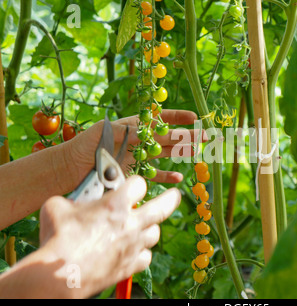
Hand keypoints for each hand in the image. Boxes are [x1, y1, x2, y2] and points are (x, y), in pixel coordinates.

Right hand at [39, 176, 180, 297]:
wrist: (60, 276)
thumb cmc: (58, 238)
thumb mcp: (57, 207)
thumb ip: (73, 199)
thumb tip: (73, 201)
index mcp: (116, 204)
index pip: (139, 184)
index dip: (135, 183)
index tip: (131, 185)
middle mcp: (131, 223)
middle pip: (163, 207)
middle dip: (171, 198)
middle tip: (175, 195)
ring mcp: (134, 246)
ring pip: (155, 233)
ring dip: (150, 227)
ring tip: (143, 225)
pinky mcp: (130, 266)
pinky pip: (145, 257)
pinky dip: (141, 253)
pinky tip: (132, 251)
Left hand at [65, 109, 205, 185]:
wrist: (71, 168)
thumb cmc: (85, 144)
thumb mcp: (105, 132)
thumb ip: (127, 131)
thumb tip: (147, 132)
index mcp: (135, 126)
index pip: (161, 119)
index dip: (178, 118)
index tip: (195, 118)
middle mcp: (141, 140)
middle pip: (169, 137)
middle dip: (189, 136)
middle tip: (207, 136)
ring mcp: (140, 157)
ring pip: (167, 155)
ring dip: (183, 154)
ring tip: (200, 153)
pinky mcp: (135, 173)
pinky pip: (155, 175)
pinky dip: (167, 177)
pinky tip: (179, 178)